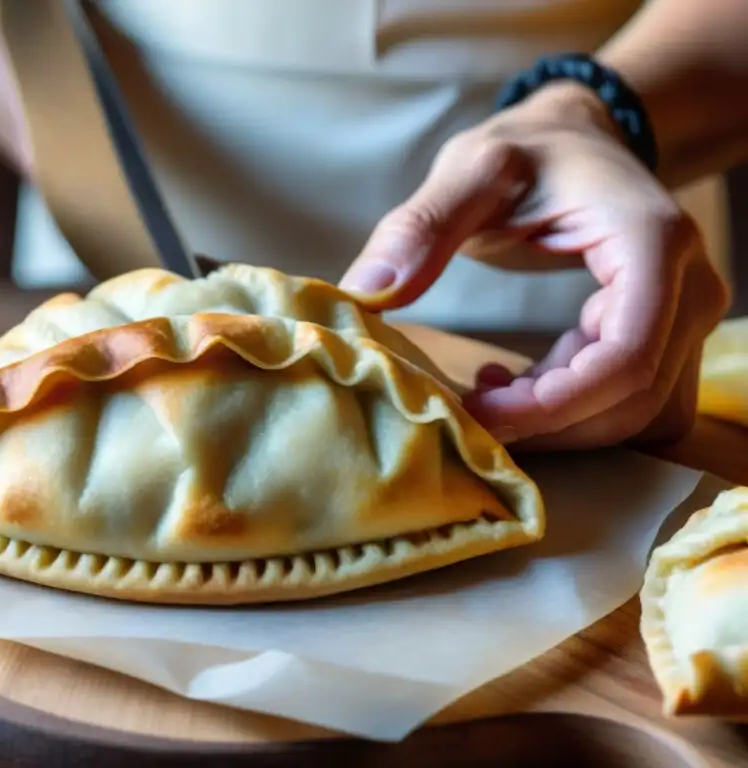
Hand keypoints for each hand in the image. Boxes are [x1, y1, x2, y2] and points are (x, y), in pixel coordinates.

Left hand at [339, 83, 729, 450]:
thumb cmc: (530, 149)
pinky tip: (514, 385)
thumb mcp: (471, 170)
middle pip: (634, 397)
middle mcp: (687, 284)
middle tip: (470, 416)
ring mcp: (683, 313)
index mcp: (650, 242)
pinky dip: (575, 411)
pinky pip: (634, 400)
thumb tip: (367, 292)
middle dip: (549, 423)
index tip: (480, 416)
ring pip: (640, 412)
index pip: (625, 357)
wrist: (578, 137)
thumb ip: (422, 227)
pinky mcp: (664, 332)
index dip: (555, 405)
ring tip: (488, 393)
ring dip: (562, 424)